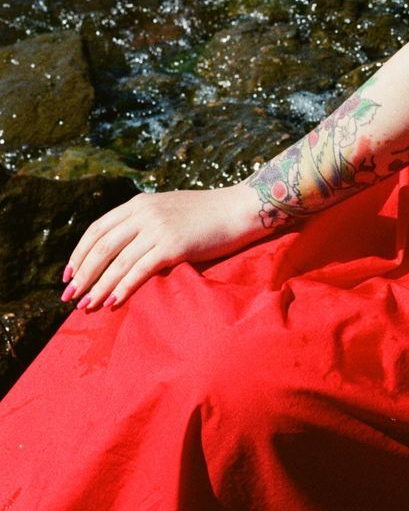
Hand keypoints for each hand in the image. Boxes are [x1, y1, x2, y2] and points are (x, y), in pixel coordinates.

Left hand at [61, 183, 262, 311]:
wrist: (238, 210)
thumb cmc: (206, 215)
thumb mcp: (168, 209)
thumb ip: (144, 221)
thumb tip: (121, 248)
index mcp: (139, 203)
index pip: (97, 229)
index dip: (78, 253)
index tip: (68, 274)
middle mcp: (144, 213)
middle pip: (101, 247)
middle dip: (82, 275)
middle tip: (69, 297)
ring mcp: (158, 228)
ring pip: (116, 262)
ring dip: (97, 287)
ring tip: (85, 307)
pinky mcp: (172, 246)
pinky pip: (139, 271)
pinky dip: (122, 289)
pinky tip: (112, 304)